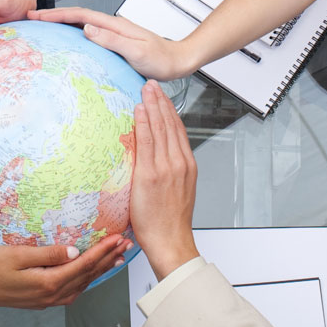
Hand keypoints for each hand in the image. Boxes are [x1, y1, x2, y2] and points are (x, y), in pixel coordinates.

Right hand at [0, 235, 130, 308]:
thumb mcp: (18, 255)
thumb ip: (48, 253)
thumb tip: (74, 250)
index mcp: (48, 282)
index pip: (83, 264)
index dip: (102, 250)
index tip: (117, 238)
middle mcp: (52, 295)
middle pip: (87, 275)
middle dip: (108, 258)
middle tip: (125, 244)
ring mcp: (48, 300)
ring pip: (82, 284)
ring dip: (100, 269)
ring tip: (115, 257)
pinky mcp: (43, 300)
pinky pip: (72, 290)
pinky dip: (86, 279)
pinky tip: (89, 273)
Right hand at [27, 7, 190, 79]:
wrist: (177, 62)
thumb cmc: (161, 60)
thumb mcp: (136, 51)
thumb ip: (112, 40)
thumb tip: (87, 29)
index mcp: (114, 25)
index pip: (80, 15)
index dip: (57, 14)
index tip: (38, 16)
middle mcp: (112, 26)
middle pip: (77, 16)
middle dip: (53, 16)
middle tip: (32, 18)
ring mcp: (113, 33)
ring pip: (81, 24)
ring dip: (62, 23)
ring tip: (43, 27)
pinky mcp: (114, 42)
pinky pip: (88, 35)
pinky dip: (73, 33)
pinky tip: (67, 42)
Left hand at [130, 81, 198, 280]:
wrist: (171, 241)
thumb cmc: (171, 222)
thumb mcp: (178, 191)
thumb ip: (170, 172)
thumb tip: (157, 160)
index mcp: (187, 166)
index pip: (178, 130)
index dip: (169, 110)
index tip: (162, 97)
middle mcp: (179, 163)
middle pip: (170, 124)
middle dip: (161, 101)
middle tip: (152, 85)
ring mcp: (166, 167)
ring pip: (160, 128)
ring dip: (152, 105)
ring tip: (145, 90)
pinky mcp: (151, 174)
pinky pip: (147, 141)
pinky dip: (144, 123)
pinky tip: (139, 110)